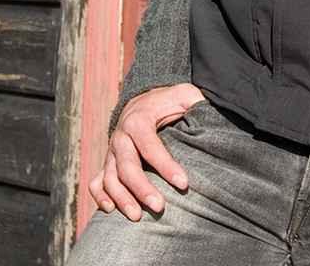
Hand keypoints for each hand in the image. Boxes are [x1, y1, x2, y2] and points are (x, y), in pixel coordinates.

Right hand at [88, 82, 206, 220]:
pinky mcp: (107, 162)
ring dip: (122, 198)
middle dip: (142, 188)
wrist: (141, 100)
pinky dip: (100, 196)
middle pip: (127, 167)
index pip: (151, 147)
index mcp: (139, 121)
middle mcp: (121, 137)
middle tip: (160, 207)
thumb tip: (213, 113)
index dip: (166, 166)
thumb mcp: (183, 94)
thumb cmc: (167, 101)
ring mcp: (111, 152)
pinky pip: (96, 182)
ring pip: (109, 178)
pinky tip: (110, 211)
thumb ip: (196, 102)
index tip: (184, 184)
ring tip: (138, 216)